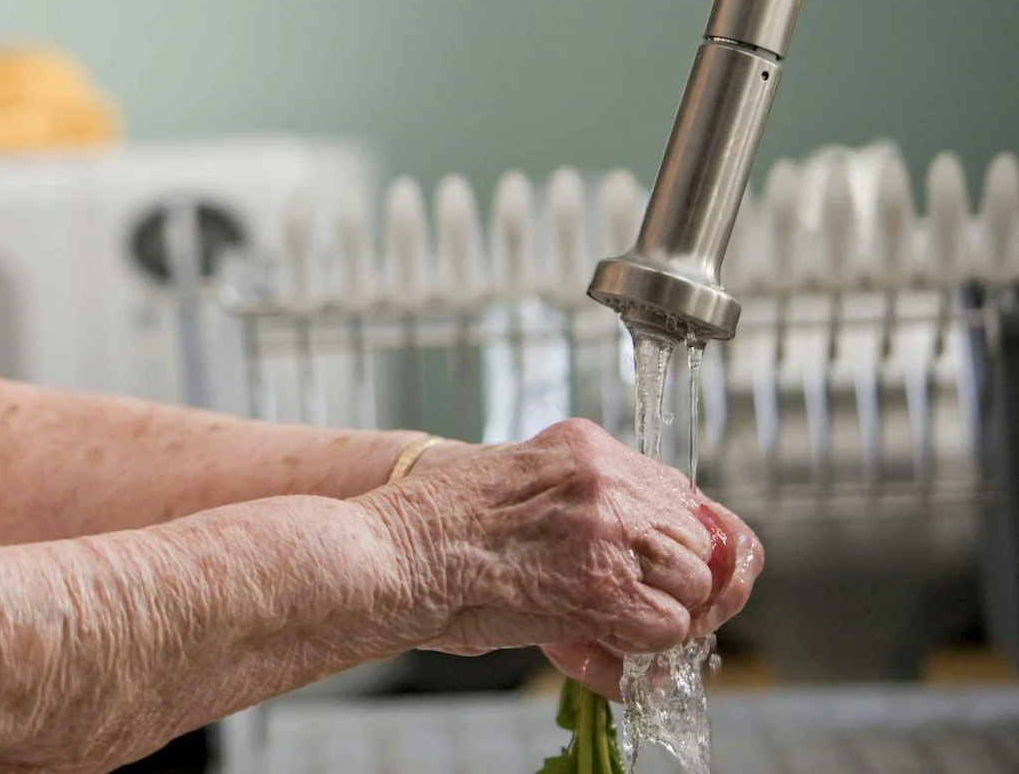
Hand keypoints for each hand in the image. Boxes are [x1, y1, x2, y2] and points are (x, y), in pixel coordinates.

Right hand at [357, 418, 760, 690]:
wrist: (393, 553)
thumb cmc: (437, 526)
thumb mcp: (515, 482)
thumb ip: (578, 501)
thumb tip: (642, 554)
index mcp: (582, 445)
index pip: (679, 491)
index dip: (684, 540)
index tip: (673, 569)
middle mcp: (603, 477)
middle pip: (696, 536)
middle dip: (680, 579)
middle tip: (642, 605)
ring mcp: (607, 528)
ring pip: (693, 581)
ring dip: (664, 610)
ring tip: (616, 622)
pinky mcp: (602, 585)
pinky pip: (668, 626)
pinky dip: (643, 643)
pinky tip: (602, 637)